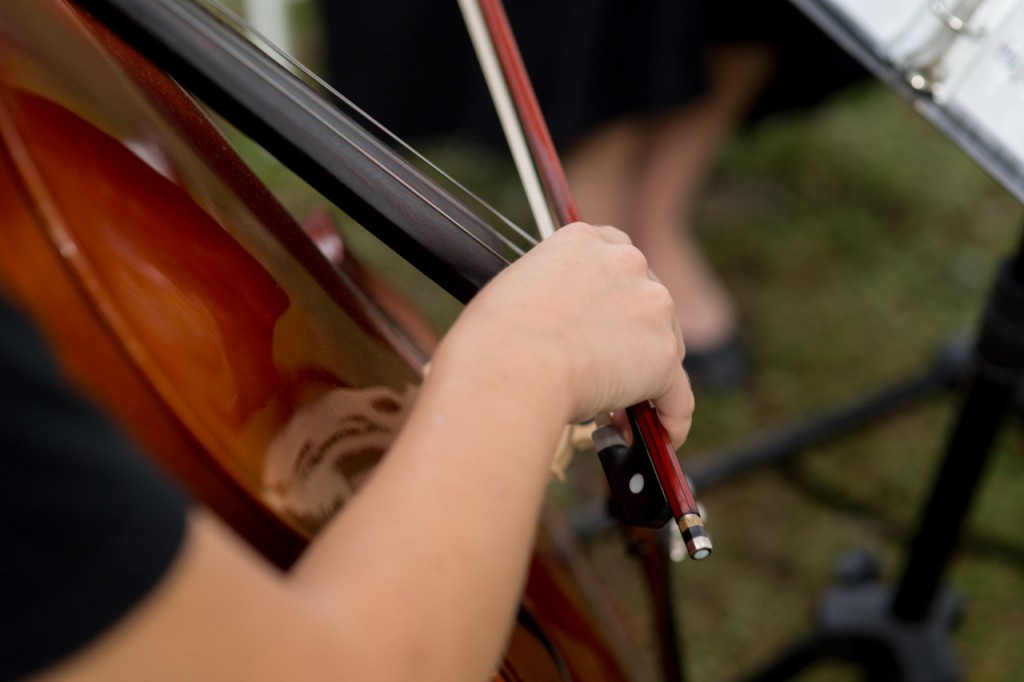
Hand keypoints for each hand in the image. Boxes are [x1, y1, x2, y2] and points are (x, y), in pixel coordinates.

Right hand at [438, 222, 693, 446]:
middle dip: (631, 342)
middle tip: (607, 377)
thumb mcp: (519, 289)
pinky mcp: (663, 355)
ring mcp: (651, 306)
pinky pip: (678, 395)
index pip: (617, 262)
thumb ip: (553, 296)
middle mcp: (626, 261)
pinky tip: (663, 438)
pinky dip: (672, 418)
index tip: (604, 327)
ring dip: (645, 381)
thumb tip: (561, 334)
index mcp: (585, 240)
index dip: (614, 300)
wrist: (509, 365)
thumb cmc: (494, 336)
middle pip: (646, 305)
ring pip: (663, 348)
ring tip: (618, 417)